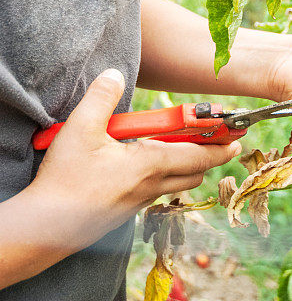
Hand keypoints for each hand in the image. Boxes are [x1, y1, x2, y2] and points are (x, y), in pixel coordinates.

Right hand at [28, 69, 240, 250]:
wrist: (43, 226)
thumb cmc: (64, 180)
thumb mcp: (80, 128)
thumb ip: (102, 97)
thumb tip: (116, 74)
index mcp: (148, 165)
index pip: (198, 155)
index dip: (221, 146)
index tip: (237, 137)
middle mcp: (149, 186)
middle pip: (194, 172)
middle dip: (210, 155)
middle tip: (218, 138)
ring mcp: (138, 201)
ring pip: (175, 183)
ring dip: (186, 164)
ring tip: (182, 144)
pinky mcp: (125, 210)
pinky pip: (155, 190)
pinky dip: (163, 174)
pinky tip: (144, 161)